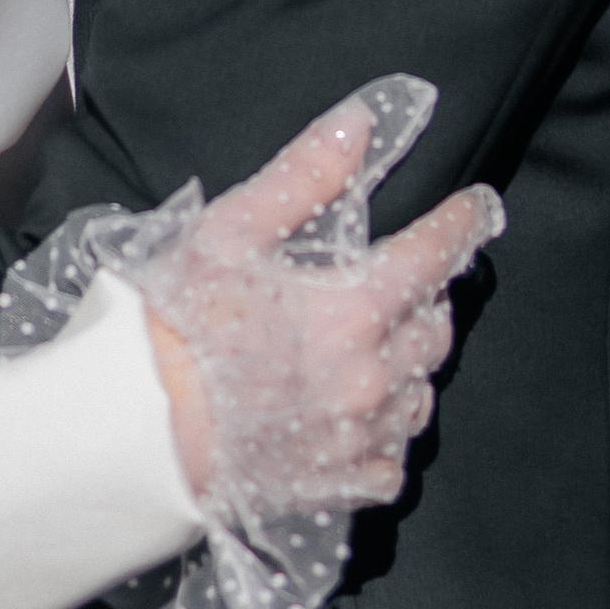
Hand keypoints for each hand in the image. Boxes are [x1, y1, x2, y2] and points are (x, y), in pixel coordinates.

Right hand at [135, 93, 504, 512]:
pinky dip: (387, 434)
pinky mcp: (340, 484)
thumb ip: (304, 176)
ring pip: (421, 394)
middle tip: (404, 282)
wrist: (134, 435)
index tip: (475, 210)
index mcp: (354, 309)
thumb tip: (359, 124)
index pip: (435, 256)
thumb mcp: (229, 232)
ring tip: (379, 348)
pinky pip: (393, 459)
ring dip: (410, 365)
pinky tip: (360, 417)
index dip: (460, 226)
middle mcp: (372, 376)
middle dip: (428, 297)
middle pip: (435, 327)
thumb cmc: (175, 328)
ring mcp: (360, 436)